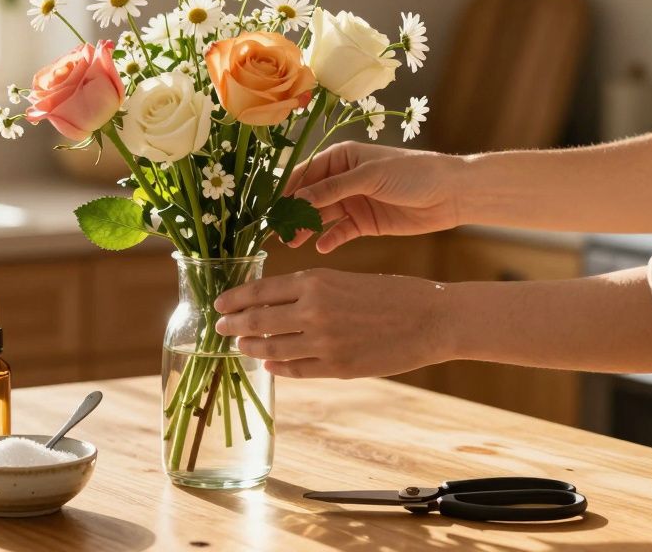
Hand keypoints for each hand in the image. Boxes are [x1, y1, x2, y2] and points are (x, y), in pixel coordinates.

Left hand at [213, 268, 452, 378]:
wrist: (432, 318)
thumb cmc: (392, 293)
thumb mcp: (345, 280)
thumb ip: (311, 292)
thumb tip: (276, 305)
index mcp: (315, 281)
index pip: (260, 291)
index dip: (235, 299)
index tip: (219, 305)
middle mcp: (314, 310)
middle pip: (258, 321)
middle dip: (234, 326)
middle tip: (219, 329)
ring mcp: (324, 342)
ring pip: (273, 348)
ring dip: (252, 348)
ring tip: (241, 347)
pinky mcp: (337, 367)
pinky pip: (296, 369)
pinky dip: (278, 367)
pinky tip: (270, 364)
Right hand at [285, 141, 465, 252]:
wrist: (451, 194)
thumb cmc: (412, 173)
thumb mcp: (369, 177)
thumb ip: (333, 189)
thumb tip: (297, 199)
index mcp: (341, 158)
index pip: (304, 173)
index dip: (285, 191)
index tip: (269, 209)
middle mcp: (343, 179)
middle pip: (309, 197)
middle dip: (292, 213)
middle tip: (275, 232)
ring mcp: (353, 202)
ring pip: (322, 216)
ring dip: (307, 228)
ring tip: (293, 243)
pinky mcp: (365, 223)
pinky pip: (340, 232)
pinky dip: (329, 239)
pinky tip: (320, 247)